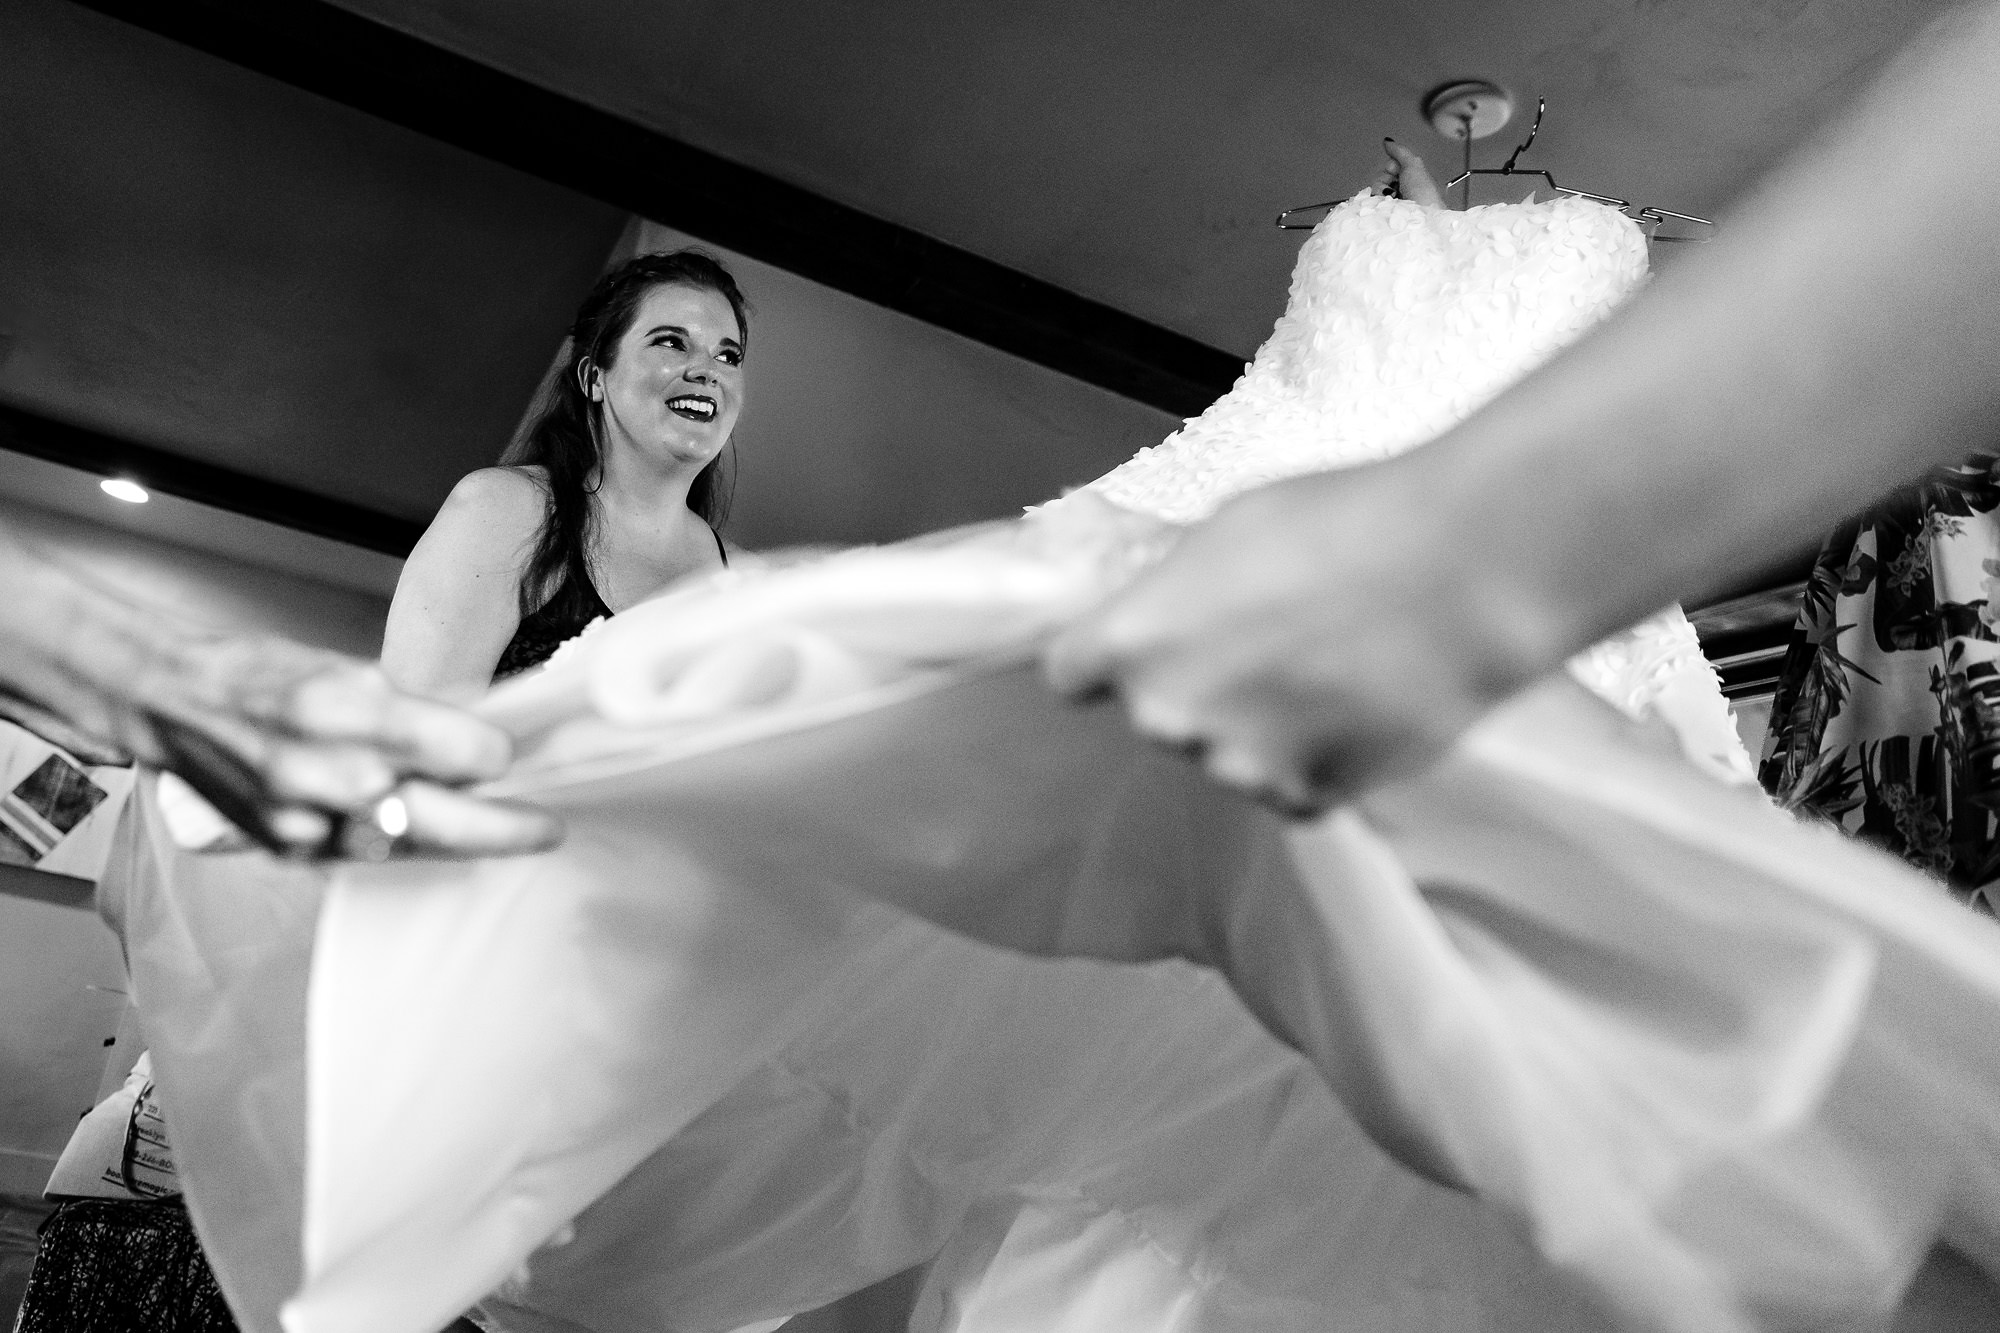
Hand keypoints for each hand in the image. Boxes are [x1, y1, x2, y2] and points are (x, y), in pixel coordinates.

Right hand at [123, 635, 561, 860]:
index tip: (506, 753)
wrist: (169, 704)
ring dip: (458, 839)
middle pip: (445, 818)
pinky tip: (427, 831)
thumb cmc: (257, 675)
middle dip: (503, 827)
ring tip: (500, 831)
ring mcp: (306, 821)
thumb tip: (476, 737)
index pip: (459, 752)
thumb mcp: (347, 669)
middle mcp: (325, 773)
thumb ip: (414, 710)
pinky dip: (404, 843)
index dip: (492, 755)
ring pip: (412, 845)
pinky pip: (370, 856)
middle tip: (547, 830)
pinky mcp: (291, 850)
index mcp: (344, 711)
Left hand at [1043, 462, 1558, 814]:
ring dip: (1261, 728)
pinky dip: (1317, 758)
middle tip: (1266, 641)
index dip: (1104, 659)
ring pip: (1227, 756)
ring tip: (1329, 668)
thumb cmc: (1353, 525)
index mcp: (1136, 639)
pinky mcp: (1308, 799)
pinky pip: (1292, 786)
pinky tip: (1358, 704)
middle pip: (1157, 715)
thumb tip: (1167, 602)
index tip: (1130, 650)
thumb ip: (1177, 584)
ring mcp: (1240, 767)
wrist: (1465, 571)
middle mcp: (1171, 716)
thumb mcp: (1230, 525)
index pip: (1070, 674)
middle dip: (1197, 686)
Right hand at [1373, 139, 1444, 208]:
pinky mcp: (1381, 212)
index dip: (1393, 168)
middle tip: (1398, 186)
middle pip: (1380, 176)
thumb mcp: (1414, 164)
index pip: (1390, 166)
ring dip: (1382, 190)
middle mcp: (1400, 191)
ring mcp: (1391, 203)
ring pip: (1374, 188)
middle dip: (1386, 179)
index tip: (1400, 172)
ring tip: (1394, 197)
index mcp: (1411, 179)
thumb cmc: (1424, 195)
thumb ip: (1400, 151)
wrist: (1420, 218)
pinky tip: (1388, 203)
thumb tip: (1388, 141)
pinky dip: (1378, 199)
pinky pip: (1370, 200)